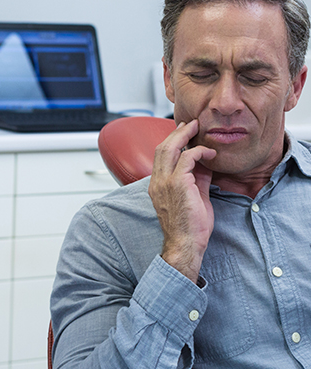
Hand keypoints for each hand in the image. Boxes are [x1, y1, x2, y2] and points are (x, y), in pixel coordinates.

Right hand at [148, 119, 215, 282]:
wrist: (185, 244)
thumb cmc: (190, 227)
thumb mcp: (193, 197)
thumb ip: (196, 179)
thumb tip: (205, 164)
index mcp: (158, 185)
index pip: (161, 156)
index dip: (172, 141)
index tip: (184, 133)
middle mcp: (157, 181)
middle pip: (162, 147)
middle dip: (177, 132)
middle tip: (191, 124)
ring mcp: (165, 182)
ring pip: (170, 148)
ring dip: (185, 135)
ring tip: (197, 128)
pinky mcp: (177, 184)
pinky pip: (187, 158)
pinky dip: (199, 151)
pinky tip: (210, 153)